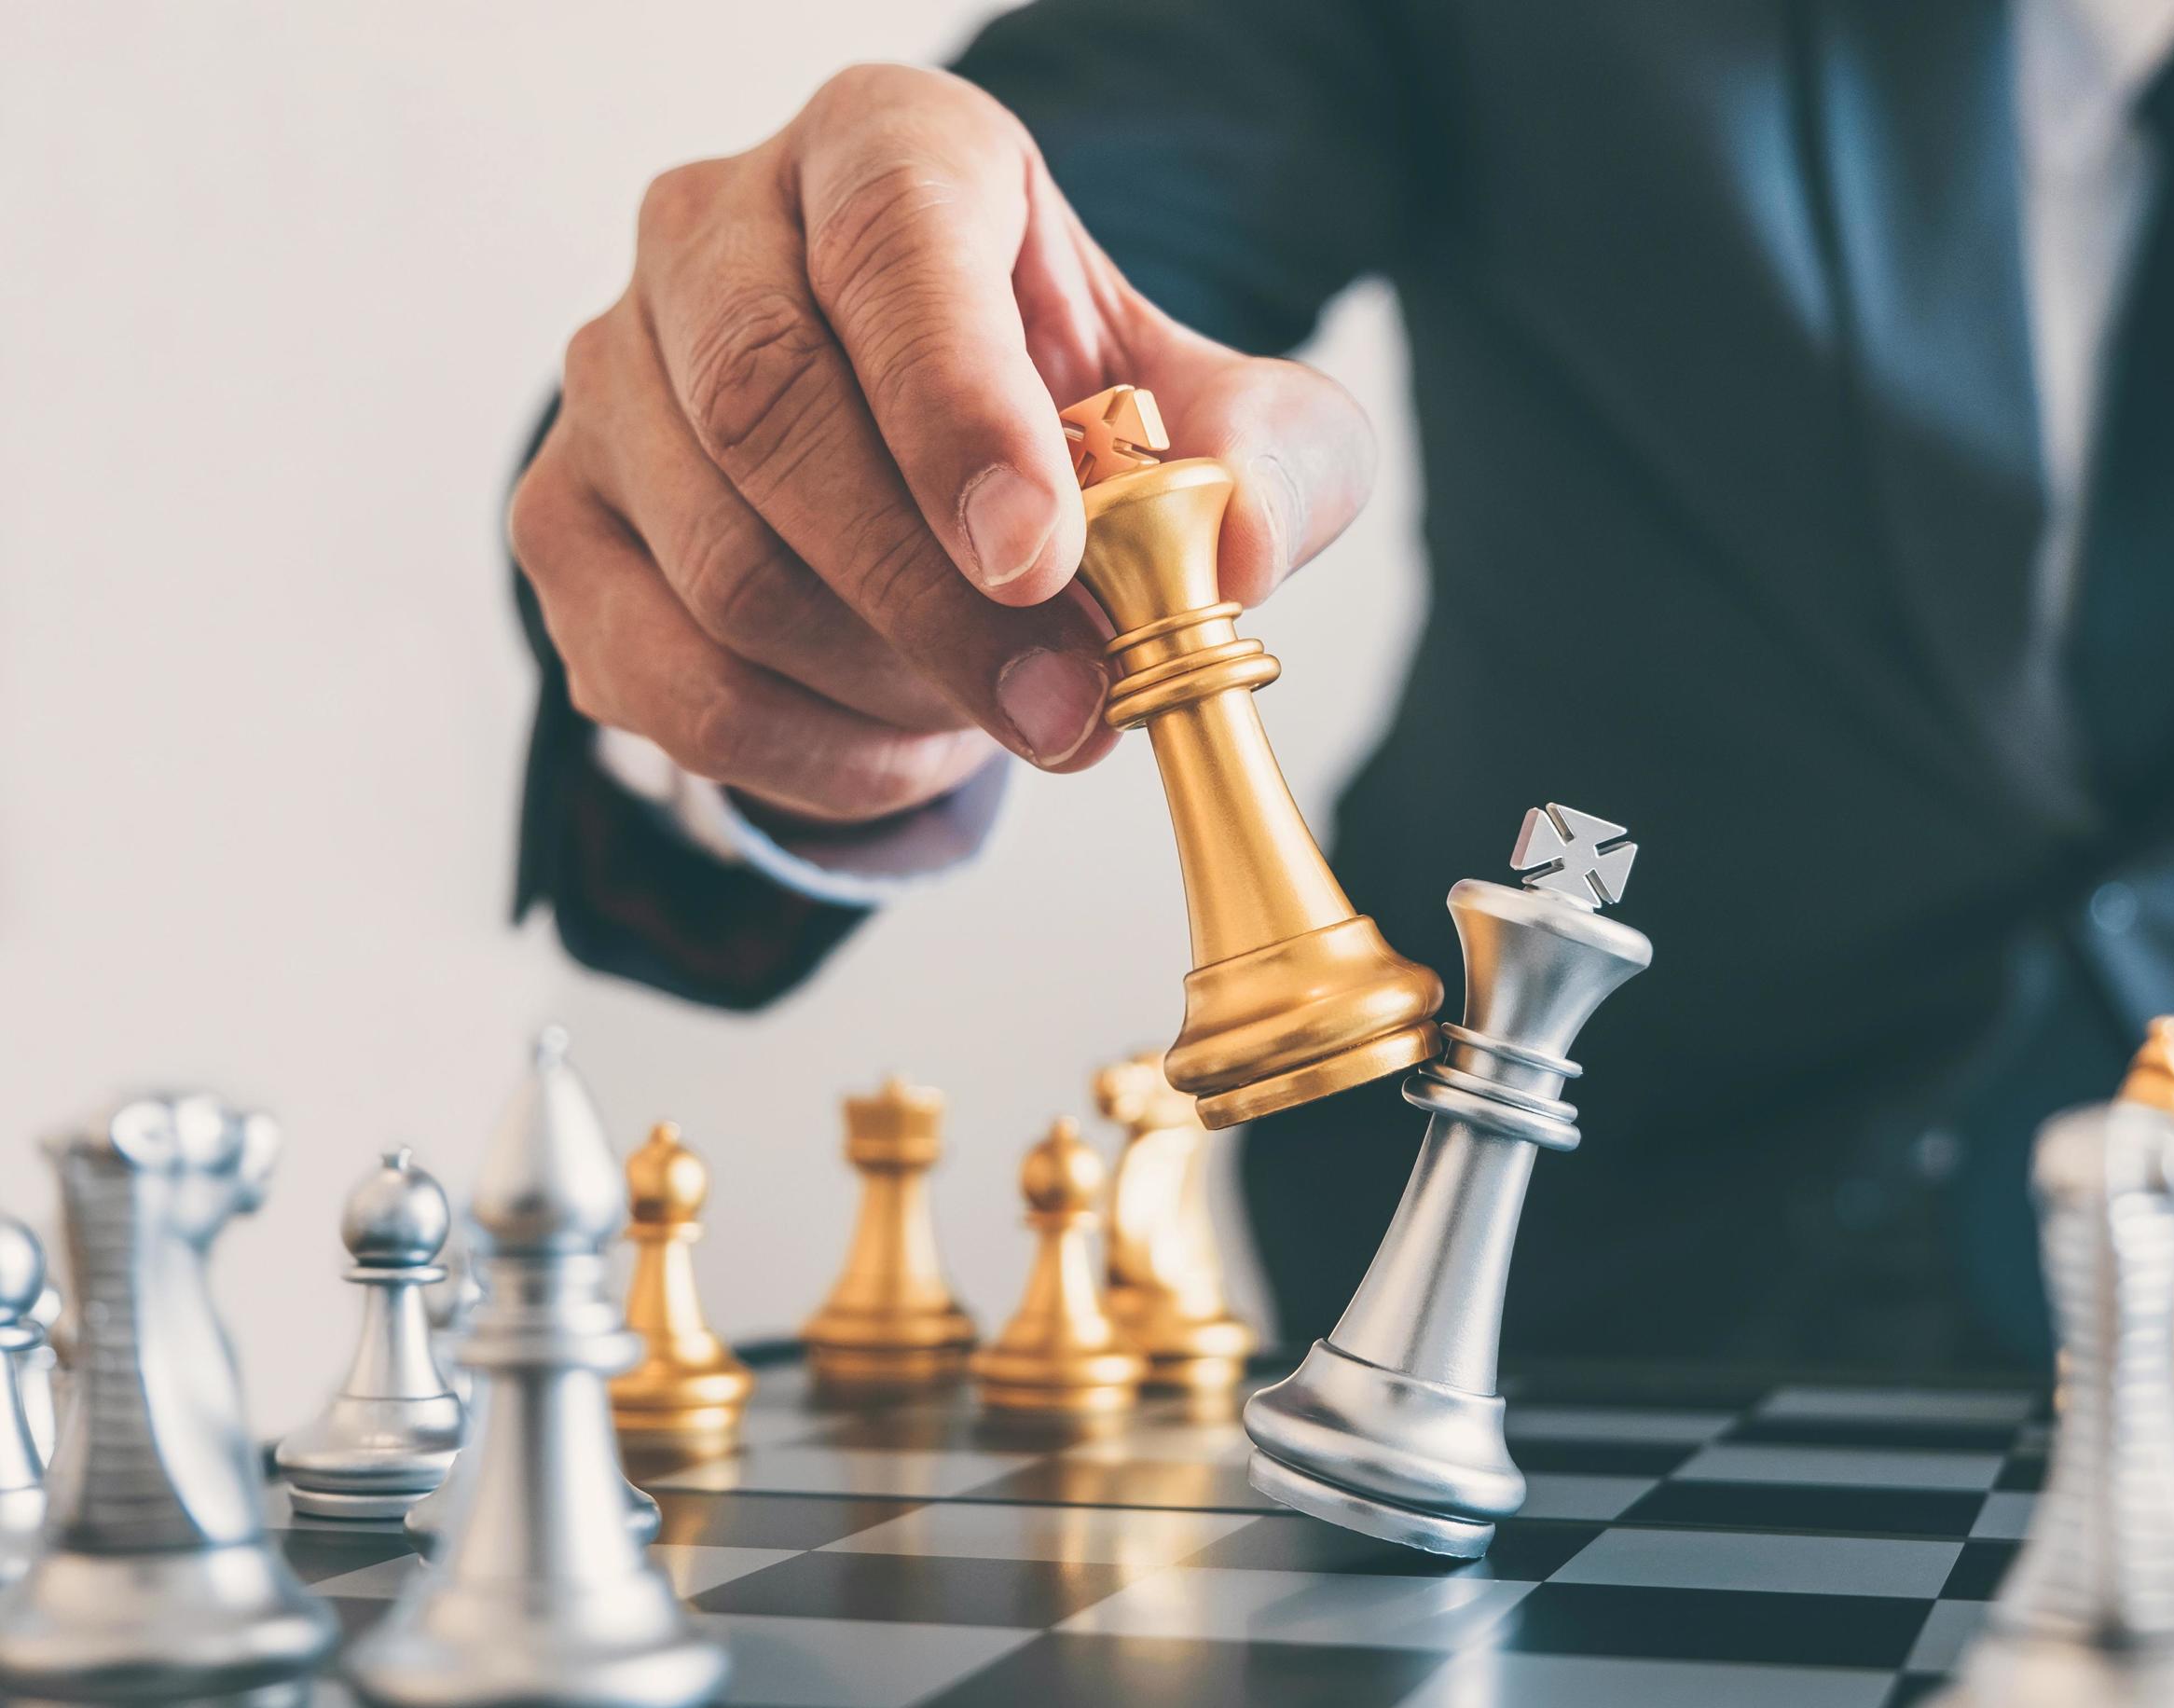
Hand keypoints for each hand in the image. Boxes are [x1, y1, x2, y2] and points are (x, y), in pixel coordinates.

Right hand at [510, 64, 1375, 822]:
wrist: (964, 484)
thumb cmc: (1091, 425)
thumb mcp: (1229, 422)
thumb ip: (1273, 460)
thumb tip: (1237, 553)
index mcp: (887, 147)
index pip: (890, 242)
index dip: (957, 406)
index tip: (1043, 556)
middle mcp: (713, 228)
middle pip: (769, 410)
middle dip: (932, 600)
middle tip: (1067, 711)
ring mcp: (612, 372)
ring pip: (720, 567)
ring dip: (889, 685)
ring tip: (1014, 715)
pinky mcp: (562, 518)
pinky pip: (663, 679)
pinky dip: (808, 755)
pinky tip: (915, 746)